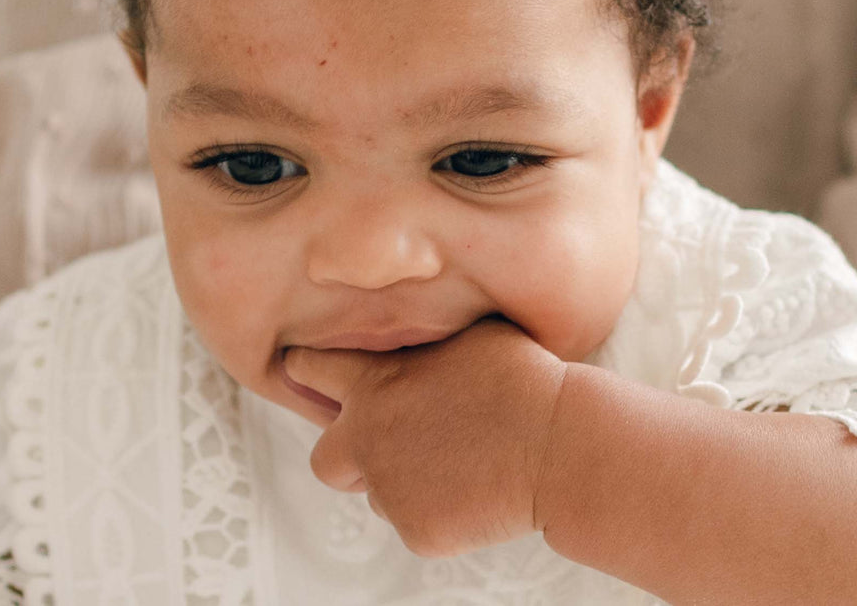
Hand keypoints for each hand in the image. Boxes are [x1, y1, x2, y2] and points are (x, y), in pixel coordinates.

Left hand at [282, 316, 567, 556]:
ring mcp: (390, 489)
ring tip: (457, 458)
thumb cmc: (520, 377)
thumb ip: (424, 340)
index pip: (311, 370)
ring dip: (404, 482)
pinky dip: (441, 512)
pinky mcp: (417, 531)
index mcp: (374, 384)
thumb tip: (418, 324)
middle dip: (346, 454)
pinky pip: (417, 523)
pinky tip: (477, 488)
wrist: (556, 443)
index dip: (306, 369)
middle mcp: (368, 438)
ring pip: (379, 493)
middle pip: (323, 458)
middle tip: (383, 444)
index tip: (300, 368)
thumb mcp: (464, 335)